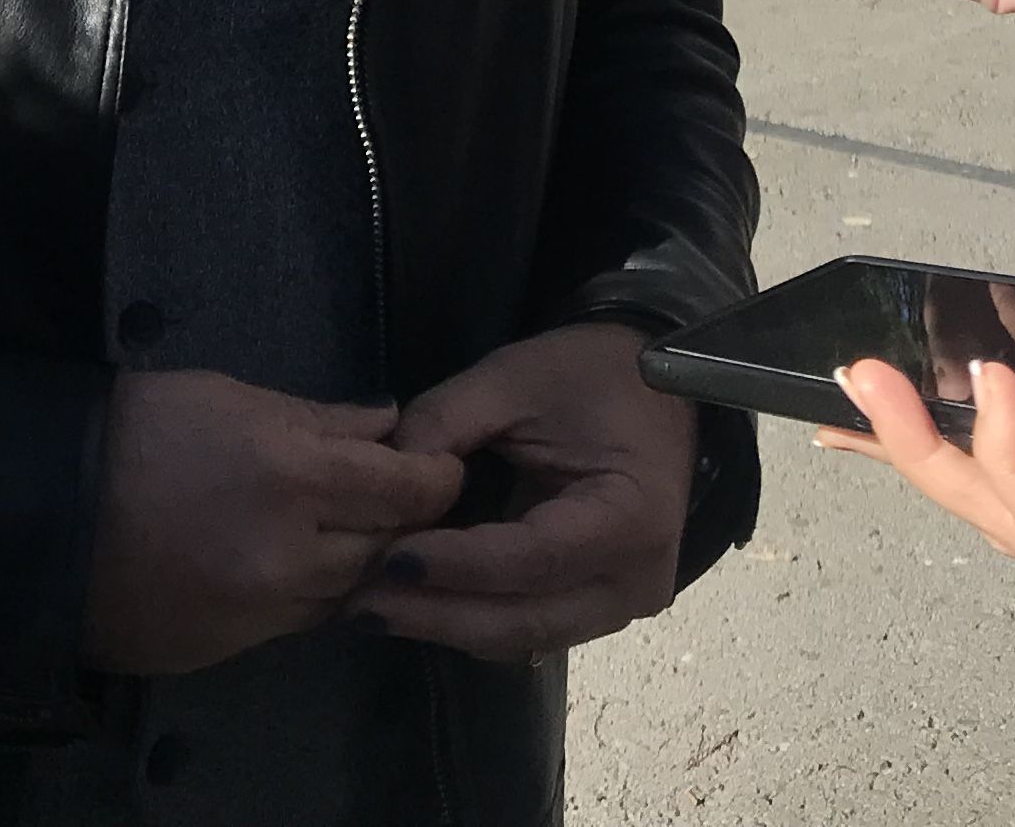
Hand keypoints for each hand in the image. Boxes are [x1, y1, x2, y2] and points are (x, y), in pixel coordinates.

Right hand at [81, 371, 464, 676]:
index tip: (439, 468)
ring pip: (348, 592)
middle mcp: (291, 553)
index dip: (435, 478)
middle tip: (393, 496)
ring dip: (357, 561)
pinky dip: (309, 593)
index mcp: (292, 475)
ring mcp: (261, 609)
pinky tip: (291, 563)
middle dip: (400, 520)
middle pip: (386, 546)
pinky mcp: (232, 646)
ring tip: (341, 529)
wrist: (39, 512)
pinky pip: (299, 622)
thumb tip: (386, 424)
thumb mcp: (228, 396)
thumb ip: (316, 417)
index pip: (407, 489)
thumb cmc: (133, 429)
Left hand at [350, 323, 695, 658]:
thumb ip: (445, 420)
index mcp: (629, 516)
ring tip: (375, 607)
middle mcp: (635, 581)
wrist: (654, 389)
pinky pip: (529, 631)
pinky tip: (418, 604)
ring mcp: (622, 606)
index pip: (531, 558)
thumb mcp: (512, 378)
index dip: (456, 565)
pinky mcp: (600, 610)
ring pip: (521, 638)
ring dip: (447, 626)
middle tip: (360, 603)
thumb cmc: (588, 376)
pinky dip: (471, 621)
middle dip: (437, 614)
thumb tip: (386, 471)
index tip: (387, 560)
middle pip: (524, 620)